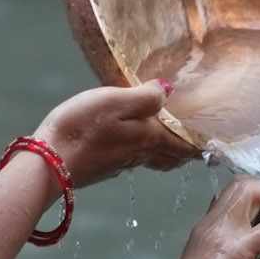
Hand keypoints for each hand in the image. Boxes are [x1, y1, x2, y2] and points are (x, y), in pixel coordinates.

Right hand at [36, 82, 196, 188]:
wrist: (47, 164)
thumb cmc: (80, 129)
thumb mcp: (114, 102)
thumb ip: (144, 97)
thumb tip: (168, 91)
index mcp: (147, 139)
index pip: (182, 144)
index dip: (198, 143)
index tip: (213, 144)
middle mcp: (137, 155)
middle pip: (169, 156)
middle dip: (184, 151)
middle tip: (195, 146)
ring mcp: (118, 164)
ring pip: (151, 159)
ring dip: (164, 153)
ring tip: (171, 144)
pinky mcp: (100, 168)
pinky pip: (130, 160)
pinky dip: (141, 153)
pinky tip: (132, 145)